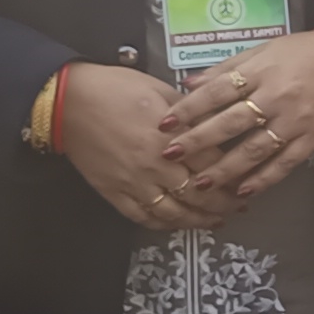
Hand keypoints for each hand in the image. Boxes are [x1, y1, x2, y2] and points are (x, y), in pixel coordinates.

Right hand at [56, 63, 231, 232]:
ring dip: (199, 220)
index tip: (246, 179)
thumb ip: (190, 113)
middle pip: (199, 194)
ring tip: (216, 220)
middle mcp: (155, 166)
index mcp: (171, 138)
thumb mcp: (161, 91)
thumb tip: (214, 124)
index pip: (213, 165)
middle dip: (224, 204)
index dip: (234, 176)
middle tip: (238, 206)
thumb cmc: (114, 88)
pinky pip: (143, 217)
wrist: (67, 100)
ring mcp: (134, 183)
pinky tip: (178, 224)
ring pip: (174, 213)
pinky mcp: (113, 192)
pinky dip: (164, 225)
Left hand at [158, 26, 313, 203]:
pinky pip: (286, 162)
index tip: (165, 124)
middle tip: (171, 156)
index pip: (216, 92)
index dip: (188, 109)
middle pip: (231, 123)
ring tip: (202, 183)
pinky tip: (244, 190)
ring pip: (255, 148)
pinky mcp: (313, 138)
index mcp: (260, 71)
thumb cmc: (305, 52)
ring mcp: (295, 120)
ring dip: (226, 168)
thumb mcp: (264, 49)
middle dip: (199, 142)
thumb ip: (227, 68)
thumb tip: (189, 83)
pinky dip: (265, 178)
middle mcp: (276, 96)